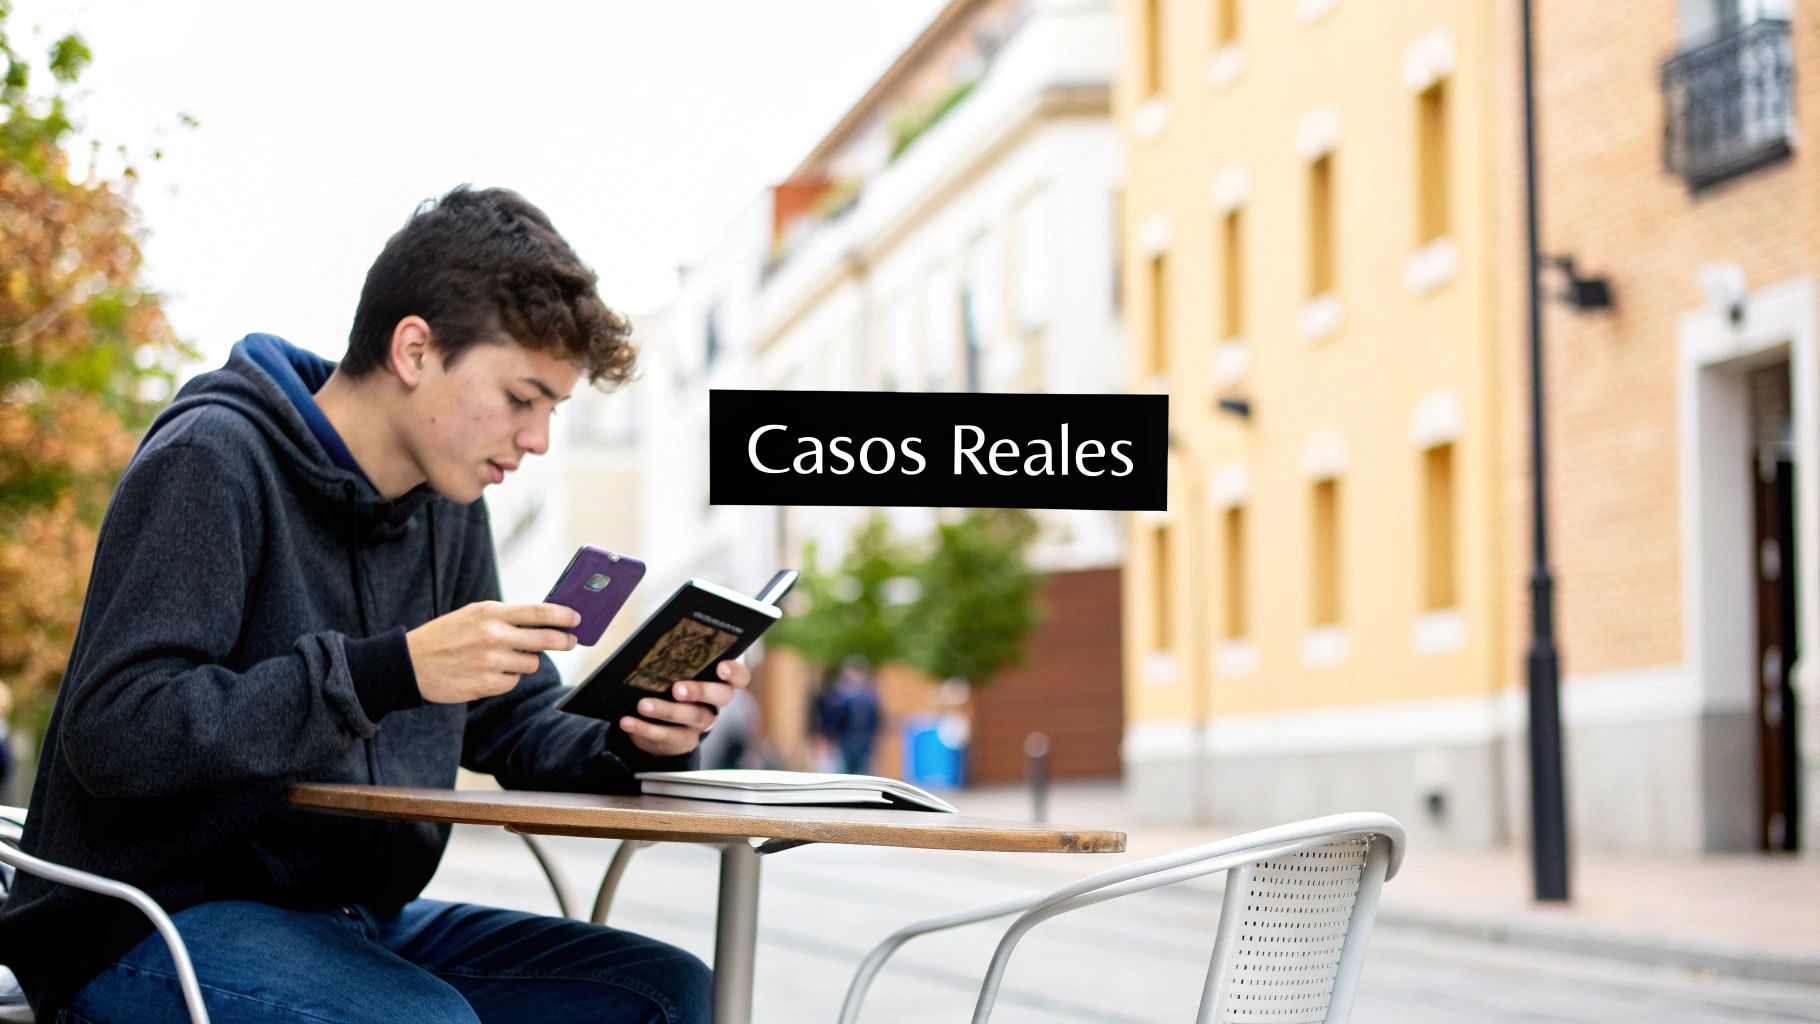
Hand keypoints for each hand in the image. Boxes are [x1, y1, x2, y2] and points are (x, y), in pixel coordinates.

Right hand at [405, 601, 578, 703]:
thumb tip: (544, 620)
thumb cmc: (446, 636)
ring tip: (505, 656)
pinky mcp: (486, 685)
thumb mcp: (473, 615)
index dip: (563, 615)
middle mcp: (493, 636)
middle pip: (545, 640)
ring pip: (531, 663)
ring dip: (526, 660)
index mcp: (490, 613)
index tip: (577, 618)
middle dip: (563, 641)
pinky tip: (490, 672)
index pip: (538, 612)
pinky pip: (514, 681)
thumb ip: (505, 616)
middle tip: (570, 641)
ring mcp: (491, 662)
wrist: (410, 664)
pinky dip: (508, 678)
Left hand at [620, 660, 749, 756]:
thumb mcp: (673, 673)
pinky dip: (644, 729)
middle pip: (721, 697)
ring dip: (666, 711)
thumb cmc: (668, 686)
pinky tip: (627, 722)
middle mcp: (715, 704)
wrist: (658, 722)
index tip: (721, 667)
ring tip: (643, 705)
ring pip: (692, 718)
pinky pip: (666, 737)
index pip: (739, 677)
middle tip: (677, 689)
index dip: (734, 673)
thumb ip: (675, 662)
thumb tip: (655, 646)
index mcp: (718, 682)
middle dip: (701, 691)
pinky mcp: (682, 742)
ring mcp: (700, 726)